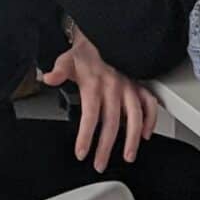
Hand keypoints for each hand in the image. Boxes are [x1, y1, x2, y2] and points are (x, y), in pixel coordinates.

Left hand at [41, 30, 156, 171]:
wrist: (104, 35)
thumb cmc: (87, 52)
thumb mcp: (68, 59)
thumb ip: (59, 70)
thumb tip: (48, 77)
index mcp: (95, 83)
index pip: (91, 115)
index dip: (86, 135)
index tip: (82, 152)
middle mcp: (115, 87)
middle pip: (112, 122)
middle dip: (106, 147)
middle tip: (100, 164)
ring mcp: (130, 87)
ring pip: (135, 116)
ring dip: (133, 138)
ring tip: (128, 155)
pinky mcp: (140, 85)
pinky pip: (150, 103)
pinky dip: (151, 119)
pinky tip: (146, 134)